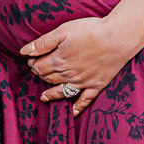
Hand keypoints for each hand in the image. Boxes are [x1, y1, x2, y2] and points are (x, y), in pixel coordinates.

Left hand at [20, 17, 138, 115]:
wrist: (118, 37)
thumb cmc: (90, 30)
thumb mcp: (63, 31)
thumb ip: (43, 43)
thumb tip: (25, 52)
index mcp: (58, 61)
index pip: (39, 66)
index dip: (33, 63)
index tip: (31, 60)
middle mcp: (68, 75)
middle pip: (49, 78)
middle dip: (40, 75)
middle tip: (37, 71)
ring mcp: (82, 82)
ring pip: (62, 91)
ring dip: (51, 94)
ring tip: (44, 98)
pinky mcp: (96, 85)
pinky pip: (85, 100)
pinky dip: (78, 107)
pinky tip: (73, 113)